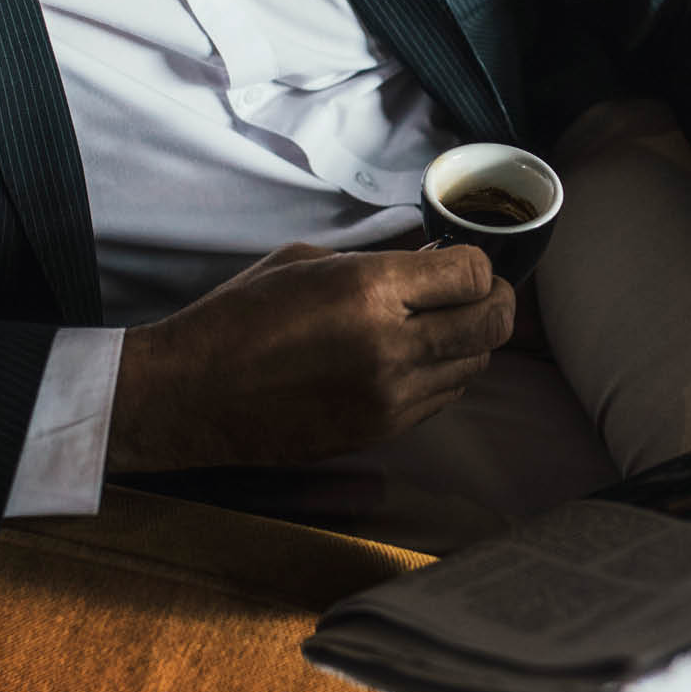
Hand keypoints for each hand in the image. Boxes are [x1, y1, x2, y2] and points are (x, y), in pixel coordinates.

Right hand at [106, 242, 514, 473]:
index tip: (462, 260)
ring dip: (469, 341)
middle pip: (490, 324)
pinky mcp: (381, 432)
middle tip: (482, 291)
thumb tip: (432, 260)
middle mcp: (389, 347)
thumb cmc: (240, 317)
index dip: (476, 263)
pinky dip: (443, 375)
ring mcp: (388, 397)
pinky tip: (413, 359)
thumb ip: (377, 261)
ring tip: (442, 324)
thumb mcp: (306, 262)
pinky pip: (442, 399)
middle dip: (495, 301)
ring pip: (474, 366)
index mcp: (368, 291)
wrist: (195, 394)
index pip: (470, 274)